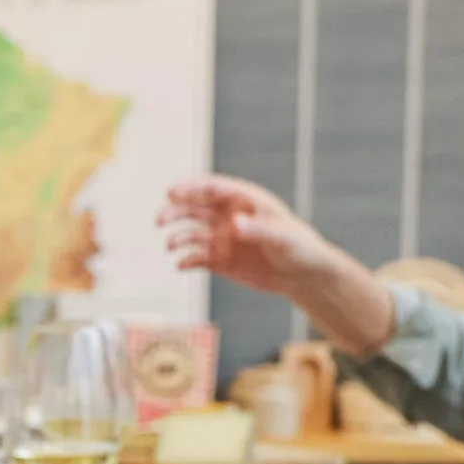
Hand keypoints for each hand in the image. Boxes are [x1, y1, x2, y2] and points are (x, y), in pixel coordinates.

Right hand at [156, 173, 395, 356]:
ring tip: (171, 246)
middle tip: (159, 220)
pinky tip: (181, 265)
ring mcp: (222, 238)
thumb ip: (257, 229)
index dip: (190, 188)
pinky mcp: (219, 260)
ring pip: (191, 232)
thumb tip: (233, 223)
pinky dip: (186, 261)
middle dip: (175, 211)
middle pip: (195, 207)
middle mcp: (229, 217)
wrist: (303, 275)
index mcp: (244, 201)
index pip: (212, 188)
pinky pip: (196, 258)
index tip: (171, 193)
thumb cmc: (299, 247)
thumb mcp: (281, 236)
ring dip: (177, 236)